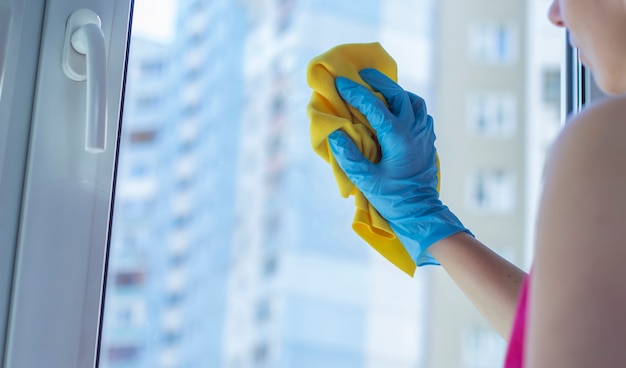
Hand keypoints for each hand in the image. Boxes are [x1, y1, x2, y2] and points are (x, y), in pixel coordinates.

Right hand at [328, 68, 470, 265]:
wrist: (421, 214)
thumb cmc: (392, 199)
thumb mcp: (366, 181)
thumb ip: (349, 156)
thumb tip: (335, 133)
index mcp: (398, 138)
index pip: (374, 106)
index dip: (356, 92)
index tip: (340, 82)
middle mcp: (414, 131)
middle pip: (399, 94)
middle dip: (379, 82)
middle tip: (362, 75)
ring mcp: (424, 135)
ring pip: (414, 101)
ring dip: (396, 92)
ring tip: (380, 91)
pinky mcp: (428, 141)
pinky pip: (420, 114)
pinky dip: (407, 105)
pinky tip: (396, 110)